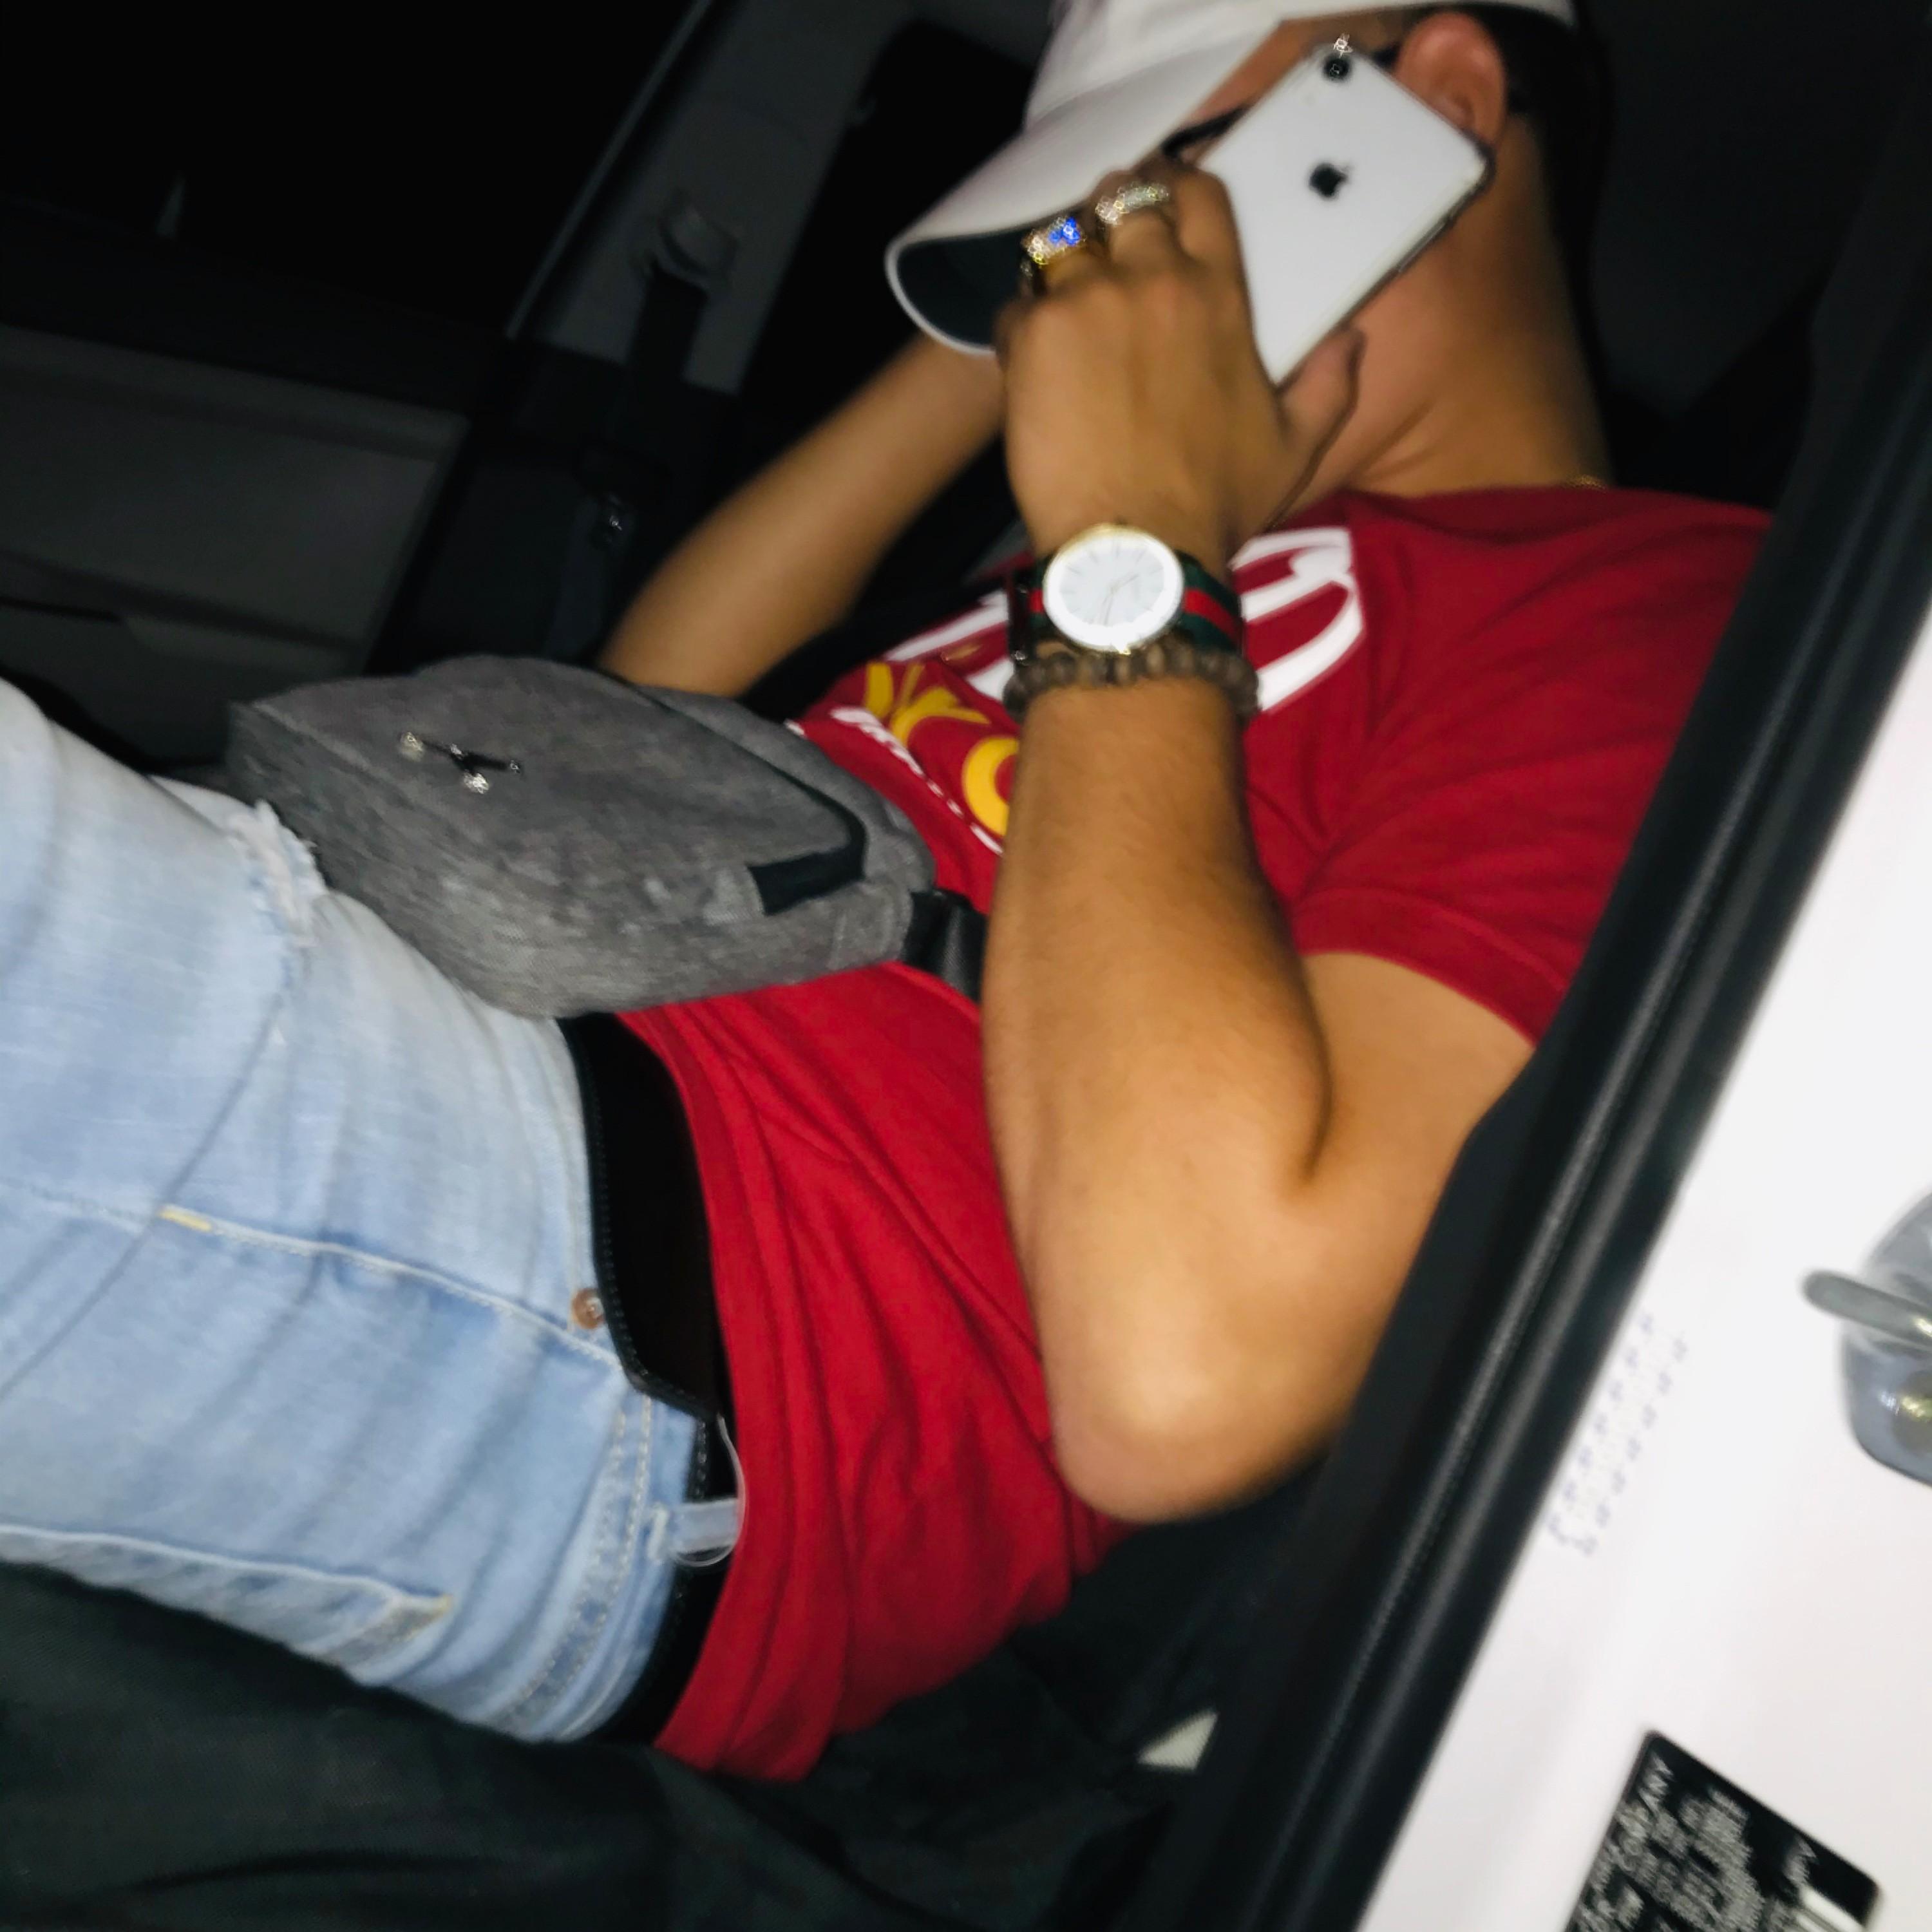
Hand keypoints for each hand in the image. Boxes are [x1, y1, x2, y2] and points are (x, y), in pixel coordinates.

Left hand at [996, 162, 1361, 570]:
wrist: (1138, 549)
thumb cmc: (1217, 503)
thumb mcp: (1295, 447)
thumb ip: (1329, 385)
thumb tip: (1352, 337)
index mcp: (1219, 294)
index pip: (1199, 194)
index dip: (1174, 186)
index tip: (1159, 197)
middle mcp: (1154, 277)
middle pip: (1125, 198)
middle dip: (1112, 209)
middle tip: (1102, 238)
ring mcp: (1089, 299)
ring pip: (1063, 239)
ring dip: (1062, 260)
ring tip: (1060, 293)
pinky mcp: (1034, 333)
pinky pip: (1018, 301)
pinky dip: (1022, 323)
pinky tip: (1031, 359)